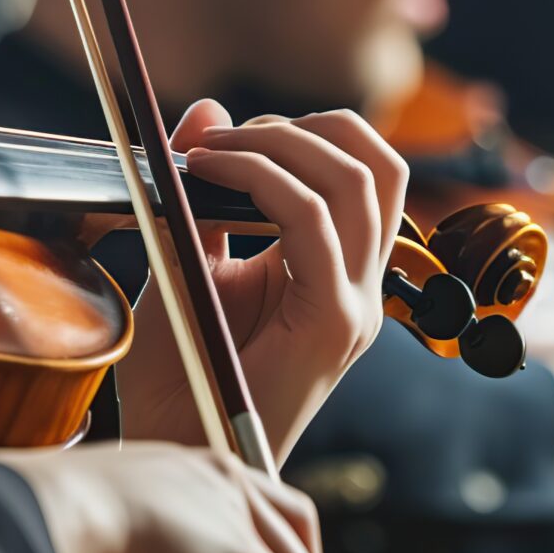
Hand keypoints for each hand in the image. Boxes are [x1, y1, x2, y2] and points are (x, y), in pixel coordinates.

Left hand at [119, 100, 405, 458]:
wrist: (174, 444)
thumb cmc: (181, 365)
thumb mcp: (190, 257)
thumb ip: (207, 193)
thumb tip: (207, 109)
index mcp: (340, 271)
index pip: (364, 170)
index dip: (303, 131)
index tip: (224, 138)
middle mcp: (362, 286)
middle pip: (379, 163)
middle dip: (305, 126)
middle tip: (228, 139)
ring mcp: (355, 305)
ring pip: (360, 181)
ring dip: (283, 144)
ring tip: (216, 152)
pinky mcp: (332, 325)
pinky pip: (316, 224)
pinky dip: (262, 181)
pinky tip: (209, 175)